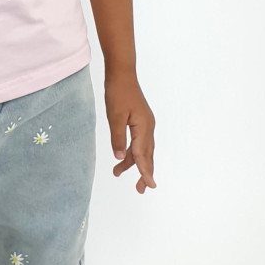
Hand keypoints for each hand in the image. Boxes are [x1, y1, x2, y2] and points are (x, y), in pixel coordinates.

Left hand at [104, 70, 155, 191]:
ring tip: (117, 173)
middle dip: (143, 172)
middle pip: (147, 155)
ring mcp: (145, 124)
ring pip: (142, 149)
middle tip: (140, 190)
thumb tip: (119, 158)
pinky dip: (131, 151)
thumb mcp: (114, 117)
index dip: (145, 171)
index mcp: (144, 127)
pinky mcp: (140, 121)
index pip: (143, 154)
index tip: (149, 186)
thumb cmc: (118, 92)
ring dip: (133, 162)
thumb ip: (117, 138)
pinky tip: (122, 157)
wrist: (122, 74)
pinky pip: (138, 141)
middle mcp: (148, 127)